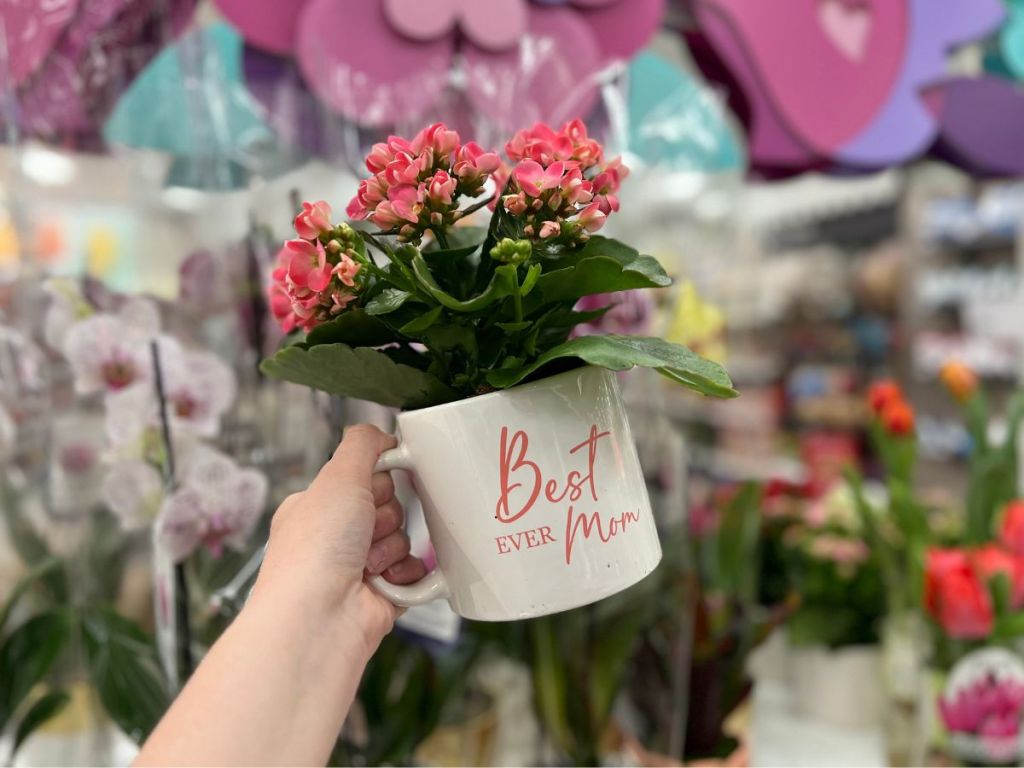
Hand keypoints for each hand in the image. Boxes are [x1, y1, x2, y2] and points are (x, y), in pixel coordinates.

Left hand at [254, 424, 425, 655]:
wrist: (318, 620)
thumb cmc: (313, 554)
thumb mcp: (338, 477)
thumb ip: (363, 445)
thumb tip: (383, 434)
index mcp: (317, 508)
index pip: (365, 476)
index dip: (377, 481)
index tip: (374, 488)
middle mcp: (335, 538)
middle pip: (390, 505)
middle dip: (386, 516)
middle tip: (365, 531)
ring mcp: (359, 568)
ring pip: (405, 537)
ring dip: (393, 547)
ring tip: (367, 565)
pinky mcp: (383, 595)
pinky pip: (416, 571)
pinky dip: (407, 574)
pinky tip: (387, 582)